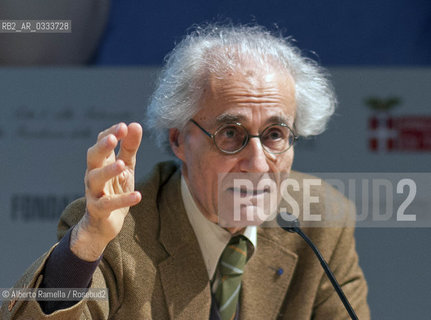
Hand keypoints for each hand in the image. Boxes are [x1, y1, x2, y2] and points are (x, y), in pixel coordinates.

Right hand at [70, 123, 141, 260]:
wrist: (103, 223)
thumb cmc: (114, 189)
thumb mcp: (126, 167)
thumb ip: (130, 147)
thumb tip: (135, 124)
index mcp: (100, 162)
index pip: (101, 142)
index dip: (111, 133)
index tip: (124, 126)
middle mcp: (93, 174)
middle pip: (93, 157)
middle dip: (102, 146)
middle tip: (113, 138)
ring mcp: (93, 192)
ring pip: (95, 179)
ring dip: (108, 171)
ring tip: (122, 165)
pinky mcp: (98, 209)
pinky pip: (108, 204)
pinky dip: (123, 199)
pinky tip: (137, 195)